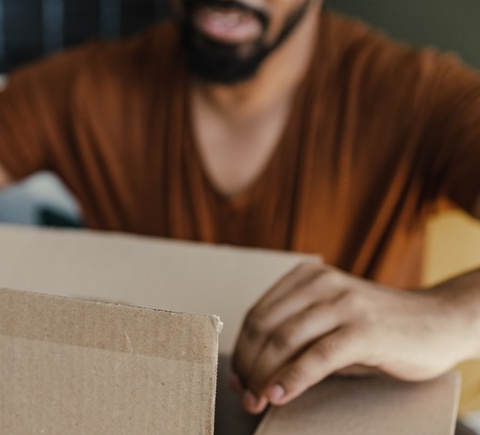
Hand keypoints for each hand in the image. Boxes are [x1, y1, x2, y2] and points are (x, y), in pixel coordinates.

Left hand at [232, 262, 472, 413]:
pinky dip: (293, 378)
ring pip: (284, 341)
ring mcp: (344, 303)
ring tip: (258, 400)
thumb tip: (254, 375)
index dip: (241, 350)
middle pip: (264, 327)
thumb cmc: (380, 328)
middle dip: (248, 366)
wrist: (440, 321)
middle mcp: (322, 283)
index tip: (237, 379)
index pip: (257, 315)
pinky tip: (280, 395)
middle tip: (244, 395)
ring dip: (264, 376)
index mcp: (307, 277)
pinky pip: (317, 356)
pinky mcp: (365, 329)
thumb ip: (297, 339)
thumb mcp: (332, 322)